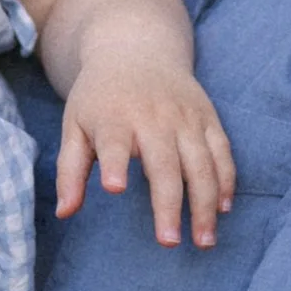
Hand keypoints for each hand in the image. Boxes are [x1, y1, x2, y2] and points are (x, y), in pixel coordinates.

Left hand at [55, 55, 237, 250]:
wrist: (136, 48)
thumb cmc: (100, 97)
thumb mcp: (75, 125)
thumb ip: (70, 170)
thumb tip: (64, 213)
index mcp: (115, 117)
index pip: (114, 142)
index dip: (115, 162)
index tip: (115, 188)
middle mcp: (154, 116)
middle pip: (165, 164)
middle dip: (169, 204)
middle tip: (168, 242)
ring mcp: (185, 117)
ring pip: (201, 163)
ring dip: (205, 203)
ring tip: (204, 240)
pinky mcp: (208, 117)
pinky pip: (222, 152)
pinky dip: (226, 181)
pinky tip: (223, 208)